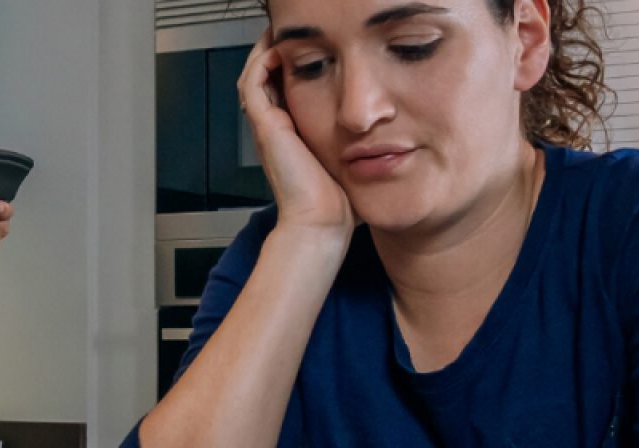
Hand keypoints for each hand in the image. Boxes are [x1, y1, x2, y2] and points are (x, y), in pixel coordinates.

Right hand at [239, 32, 353, 236]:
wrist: (321, 223)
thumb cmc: (338, 203)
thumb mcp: (351, 162)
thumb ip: (358, 145)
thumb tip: (386, 132)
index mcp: (293, 137)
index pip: (284, 90)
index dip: (294, 67)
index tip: (314, 49)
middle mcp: (276, 130)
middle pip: (267, 79)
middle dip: (280, 53)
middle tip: (295, 35)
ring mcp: (268, 127)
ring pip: (255, 76)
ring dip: (267, 51)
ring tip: (284, 34)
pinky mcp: (266, 126)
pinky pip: (253, 83)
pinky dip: (261, 62)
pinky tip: (280, 49)